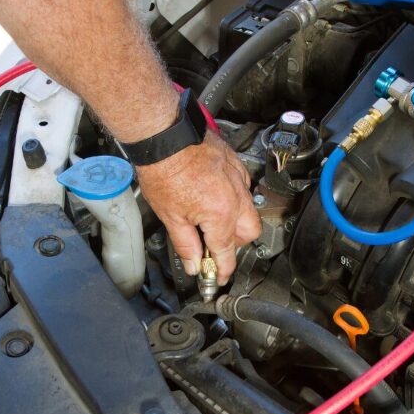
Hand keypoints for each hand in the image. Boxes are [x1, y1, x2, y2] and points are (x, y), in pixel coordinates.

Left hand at [137, 131, 261, 284]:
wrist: (165, 136)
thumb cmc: (164, 170)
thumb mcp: (170, 217)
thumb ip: (186, 245)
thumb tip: (195, 265)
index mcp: (220, 214)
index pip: (227, 252)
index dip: (222, 270)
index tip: (219, 278)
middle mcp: (236, 197)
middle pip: (249, 233)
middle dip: (235, 244)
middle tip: (214, 245)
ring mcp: (238, 178)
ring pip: (249, 209)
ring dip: (235, 221)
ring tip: (212, 220)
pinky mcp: (235, 164)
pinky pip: (244, 188)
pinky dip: (234, 198)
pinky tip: (215, 196)